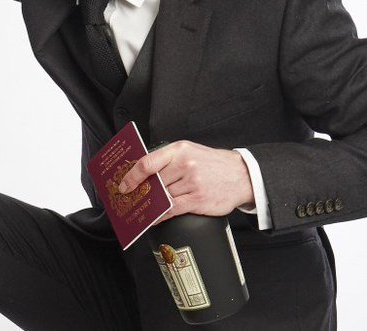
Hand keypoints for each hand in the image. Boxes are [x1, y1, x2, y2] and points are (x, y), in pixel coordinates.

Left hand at [118, 140, 253, 220]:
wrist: (242, 174)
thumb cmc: (212, 164)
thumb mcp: (190, 152)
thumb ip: (167, 160)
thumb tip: (142, 176)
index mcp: (179, 150)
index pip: (147, 163)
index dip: (131, 176)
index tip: (124, 185)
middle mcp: (185, 164)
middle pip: (153, 182)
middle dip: (141, 192)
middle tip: (131, 199)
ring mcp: (192, 182)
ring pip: (162, 196)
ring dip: (151, 204)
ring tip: (142, 208)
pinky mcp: (198, 199)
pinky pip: (172, 209)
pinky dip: (161, 215)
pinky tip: (154, 217)